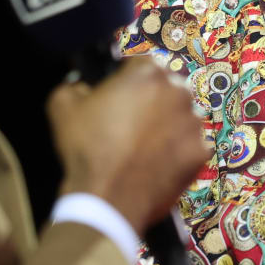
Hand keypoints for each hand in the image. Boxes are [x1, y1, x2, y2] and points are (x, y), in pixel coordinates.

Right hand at [47, 58, 208, 234]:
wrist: (109, 199)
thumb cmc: (87, 149)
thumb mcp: (62, 106)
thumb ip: (74, 85)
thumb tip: (82, 88)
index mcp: (148, 72)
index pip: (140, 65)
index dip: (126, 80)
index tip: (118, 98)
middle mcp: (179, 92)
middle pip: (166, 89)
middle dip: (152, 101)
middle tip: (130, 124)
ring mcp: (194, 124)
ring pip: (182, 117)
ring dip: (167, 125)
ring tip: (144, 147)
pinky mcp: (202, 152)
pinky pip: (190, 146)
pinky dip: (178, 152)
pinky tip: (157, 163)